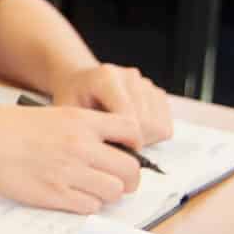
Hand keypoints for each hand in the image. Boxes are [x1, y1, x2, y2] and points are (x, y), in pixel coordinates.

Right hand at [0, 102, 147, 214]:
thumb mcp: (52, 114)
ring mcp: (69, 172)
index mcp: (80, 121)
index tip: (126, 151)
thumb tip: (109, 148)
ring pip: (114, 191)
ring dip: (108, 193)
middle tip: (117, 180)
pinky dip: (87, 204)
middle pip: (130, 169)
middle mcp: (80, 146)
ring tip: (92, 188)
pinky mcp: (55, 195)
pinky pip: (90, 206)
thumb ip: (83, 129)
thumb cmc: (8, 127)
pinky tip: (74, 195)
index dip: (134, 144)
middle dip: (128, 178)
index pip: (131, 131)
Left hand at [49, 62, 172, 144]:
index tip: (115, 152)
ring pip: (160, 125)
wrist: (80, 82)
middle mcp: (130, 77)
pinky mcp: (157, 93)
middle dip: (135, 142)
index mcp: (106, 78)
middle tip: (116, 146)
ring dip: (144, 140)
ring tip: (122, 137)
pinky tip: (132, 131)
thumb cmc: (72, 99)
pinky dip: (152, 134)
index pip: (129, 118)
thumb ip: (86, 130)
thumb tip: (109, 157)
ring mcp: (146, 84)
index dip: (126, 142)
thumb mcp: (68, 114)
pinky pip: (166, 124)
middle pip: (148, 124)